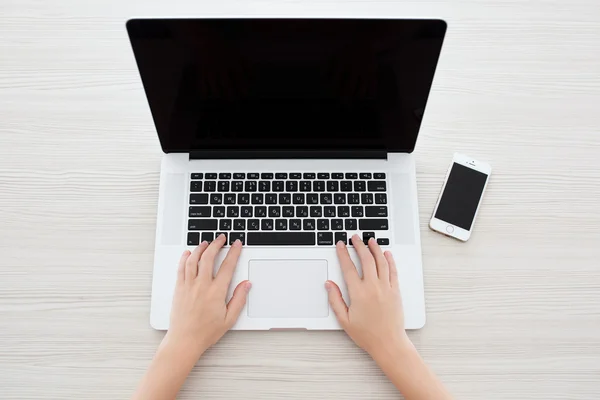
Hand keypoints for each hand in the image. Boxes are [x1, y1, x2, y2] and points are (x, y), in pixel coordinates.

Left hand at [165, 235, 250, 358]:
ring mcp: (188, 286)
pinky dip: (185, 258)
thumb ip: (239, 299)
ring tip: (206, 242)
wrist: (184, 341)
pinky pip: (181, 268)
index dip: (234, 252)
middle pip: (209, 257)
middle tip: (221, 238)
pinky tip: (188, 253)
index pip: (228, 266)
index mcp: (216, 292)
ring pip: (193, 259)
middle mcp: (202, 286)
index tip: (237, 244)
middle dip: (216, 244)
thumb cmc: (206, 332)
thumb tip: (246, 284)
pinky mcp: (178, 288)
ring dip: (201, 248)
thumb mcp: (229, 319)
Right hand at [326, 235, 409, 358]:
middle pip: (366, 259)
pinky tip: (386, 254)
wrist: (388, 343)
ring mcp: (386, 287)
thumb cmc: (366, 334)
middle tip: (355, 237)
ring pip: (381, 261)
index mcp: (358, 293)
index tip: (340, 245)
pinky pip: (393, 271)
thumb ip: (335, 300)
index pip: (348, 267)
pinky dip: (390, 260)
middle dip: (359, 245)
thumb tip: (329, 284)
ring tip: (370, 240)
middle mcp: (373, 287)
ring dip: (375, 248)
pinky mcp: (396, 291)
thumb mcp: (344, 320)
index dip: (343, 253)